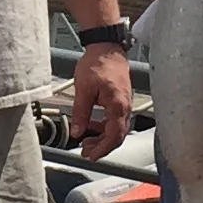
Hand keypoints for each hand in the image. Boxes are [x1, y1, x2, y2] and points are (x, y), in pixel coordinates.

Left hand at [69, 44, 134, 164]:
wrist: (107, 46)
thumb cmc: (97, 63)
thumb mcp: (83, 89)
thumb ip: (80, 113)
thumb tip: (76, 132)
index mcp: (118, 106)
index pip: (114, 136)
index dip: (102, 149)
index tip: (91, 156)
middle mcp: (125, 106)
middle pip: (117, 136)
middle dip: (102, 146)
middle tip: (85, 152)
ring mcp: (124, 102)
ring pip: (116, 128)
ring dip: (102, 137)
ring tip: (86, 140)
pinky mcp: (121, 98)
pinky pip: (115, 118)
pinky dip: (104, 125)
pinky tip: (92, 124)